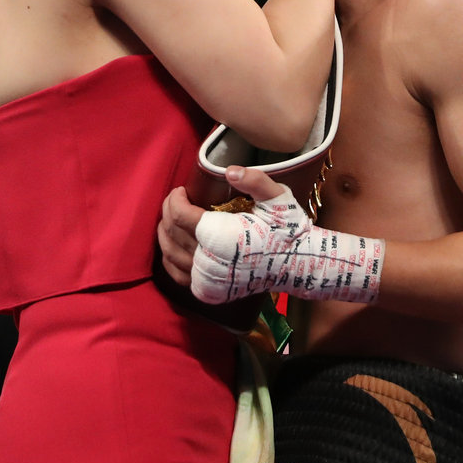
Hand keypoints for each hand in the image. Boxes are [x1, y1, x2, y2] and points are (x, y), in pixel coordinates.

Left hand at [157, 169, 283, 286]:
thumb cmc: (286, 228)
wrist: (297, 264)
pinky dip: (170, 258)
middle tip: (175, 200)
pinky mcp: (209, 291)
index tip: (181, 190)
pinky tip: (173, 245)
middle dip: (168, 212)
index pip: (180, 215)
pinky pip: (178, 275)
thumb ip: (255, 180)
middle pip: (172, 233)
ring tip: (170, 218)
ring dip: (165, 233)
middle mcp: (209, 261)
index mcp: (221, 237)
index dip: (174, 199)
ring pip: (170, 254)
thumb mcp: (277, 198)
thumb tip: (230, 170)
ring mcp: (208, 279)